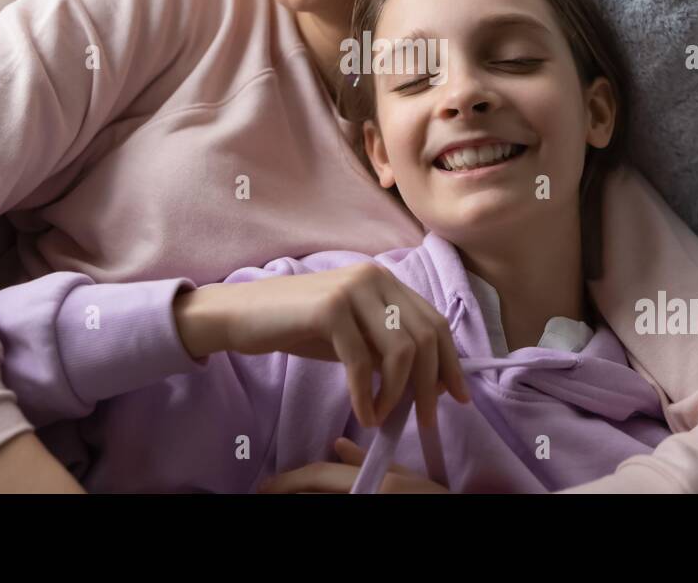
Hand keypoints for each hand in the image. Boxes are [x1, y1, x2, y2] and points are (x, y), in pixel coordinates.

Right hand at [173, 262, 470, 432]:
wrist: (240, 315)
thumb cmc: (296, 328)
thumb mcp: (351, 338)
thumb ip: (385, 349)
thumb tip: (427, 383)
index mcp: (384, 280)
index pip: (434, 321)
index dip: (451, 362)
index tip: (457, 396)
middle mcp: (374, 277)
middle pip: (425, 336)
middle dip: (430, 384)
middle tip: (425, 419)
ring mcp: (353, 289)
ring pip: (400, 350)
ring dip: (397, 393)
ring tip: (383, 417)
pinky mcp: (330, 309)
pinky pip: (362, 362)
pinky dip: (367, 395)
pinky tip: (363, 413)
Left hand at [256, 437, 450, 493]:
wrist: (459, 516)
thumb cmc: (434, 497)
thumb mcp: (402, 476)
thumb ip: (367, 461)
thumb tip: (336, 444)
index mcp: (374, 482)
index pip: (319, 476)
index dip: (288, 481)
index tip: (264, 486)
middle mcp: (367, 497)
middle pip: (314, 496)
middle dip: (288, 493)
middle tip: (266, 492)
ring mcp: (367, 506)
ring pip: (324, 504)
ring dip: (302, 499)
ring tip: (285, 495)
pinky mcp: (373, 507)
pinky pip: (338, 508)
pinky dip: (324, 501)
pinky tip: (309, 499)